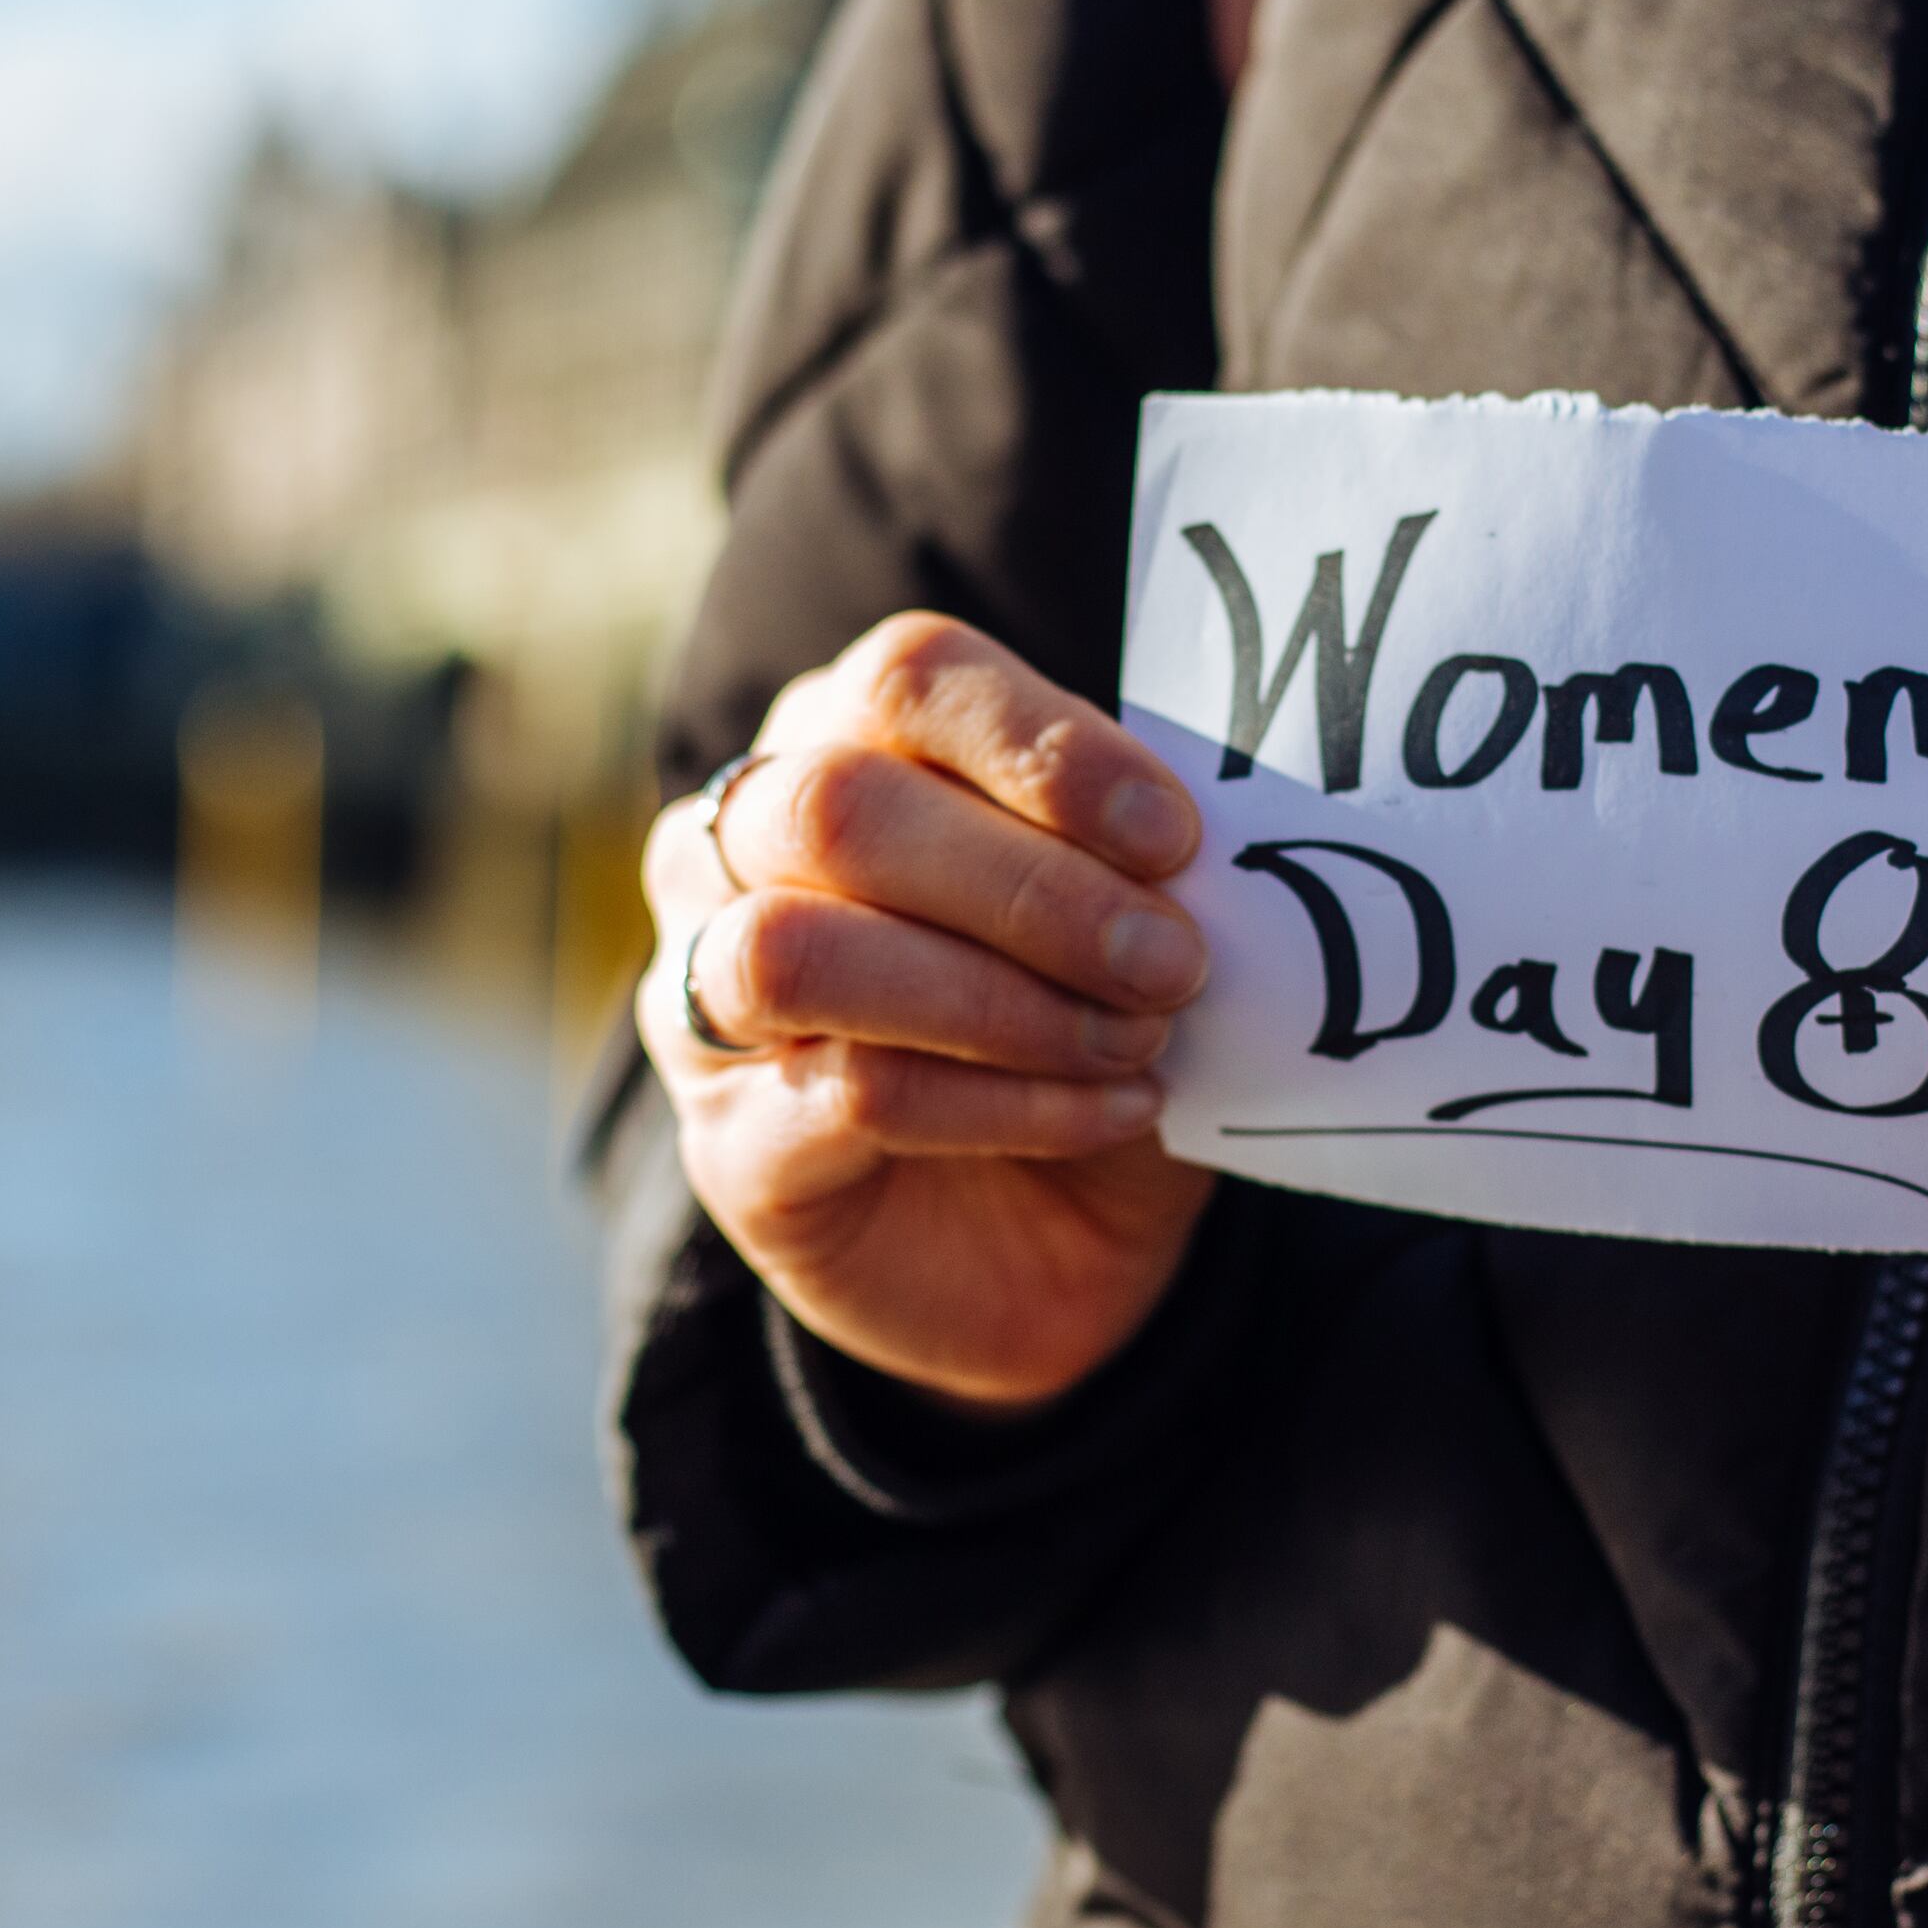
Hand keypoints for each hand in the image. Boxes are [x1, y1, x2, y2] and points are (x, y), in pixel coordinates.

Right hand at [643, 614, 1220, 1410]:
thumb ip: (1140, 863)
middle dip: (1028, 886)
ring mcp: (704, 998)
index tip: (1172, 835)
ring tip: (1136, 1039)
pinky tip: (1114, 1112)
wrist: (1041, 1249)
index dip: (1038, 744)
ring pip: (798, 950)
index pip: (905, 678)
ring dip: (996, 999)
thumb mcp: (1129, 928)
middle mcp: (736, 849)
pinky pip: (842, 1093)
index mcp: (844, 743)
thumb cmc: (1080, 1038)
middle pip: (837, 805)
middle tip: (1172, 960)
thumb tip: (1222, 830)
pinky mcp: (730, 1144)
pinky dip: (1003, 1105)